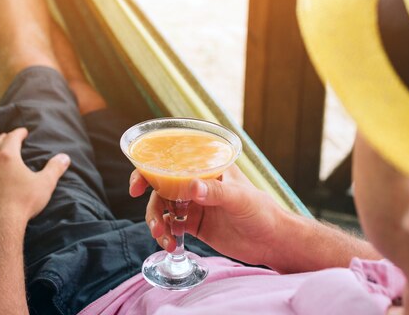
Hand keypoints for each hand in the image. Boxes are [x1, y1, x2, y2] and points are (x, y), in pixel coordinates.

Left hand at [0, 128, 70, 230]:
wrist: (1, 225)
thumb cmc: (24, 203)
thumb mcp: (45, 184)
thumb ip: (54, 169)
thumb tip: (64, 158)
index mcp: (8, 157)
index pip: (12, 138)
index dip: (18, 133)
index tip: (23, 131)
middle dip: (2, 138)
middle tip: (7, 136)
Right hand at [129, 165, 293, 267]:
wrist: (271, 242)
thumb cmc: (262, 211)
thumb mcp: (240, 198)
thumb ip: (216, 192)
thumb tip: (192, 187)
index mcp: (205, 169)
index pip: (172, 164)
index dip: (148, 170)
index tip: (137, 186)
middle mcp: (195, 184)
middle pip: (160, 189)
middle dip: (150, 205)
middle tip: (153, 224)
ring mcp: (193, 205)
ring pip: (163, 210)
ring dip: (158, 224)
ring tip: (165, 239)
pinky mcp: (194, 225)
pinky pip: (171, 227)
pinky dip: (166, 235)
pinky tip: (170, 245)